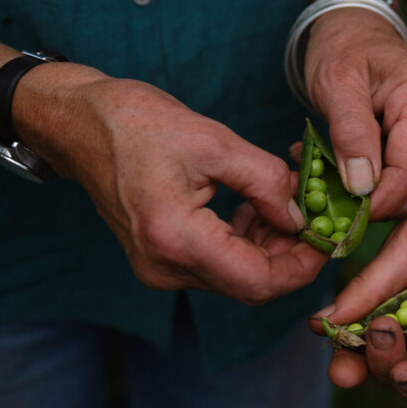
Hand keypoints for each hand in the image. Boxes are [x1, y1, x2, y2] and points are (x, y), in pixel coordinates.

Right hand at [30, 75, 326, 303]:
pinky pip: (217, 264)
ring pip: (237, 276)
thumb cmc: (136, 122)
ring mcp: (159, 268)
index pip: (259, 282)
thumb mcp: (215, 142)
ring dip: (270, 246)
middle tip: (315, 214)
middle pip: (251, 285)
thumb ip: (267, 183)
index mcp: (176, 239)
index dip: (303, 265)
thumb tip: (304, 215)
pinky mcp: (160, 259)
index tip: (330, 235)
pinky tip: (254, 207)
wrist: (77, 123)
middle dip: (291, 253)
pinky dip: (245, 242)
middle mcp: (165, 267)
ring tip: (283, 200)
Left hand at [304, 8, 406, 219]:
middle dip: (378, 200)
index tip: (345, 214)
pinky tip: (353, 170)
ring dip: (377, 192)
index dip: (380, 199)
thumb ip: (350, 132)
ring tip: (335, 178)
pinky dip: (383, 182)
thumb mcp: (334, 83)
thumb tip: (363, 186)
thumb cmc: (343, 49)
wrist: (357, 31)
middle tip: (331, 200)